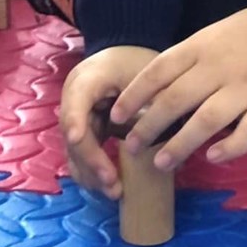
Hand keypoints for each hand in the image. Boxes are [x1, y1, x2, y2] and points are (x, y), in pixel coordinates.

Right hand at [59, 45, 158, 198]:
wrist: (126, 54)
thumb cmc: (136, 62)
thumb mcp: (146, 74)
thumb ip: (154, 102)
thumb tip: (172, 138)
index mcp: (86, 81)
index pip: (74, 104)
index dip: (75, 122)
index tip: (79, 139)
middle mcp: (74, 102)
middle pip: (75, 136)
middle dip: (92, 162)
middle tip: (112, 183)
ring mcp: (77, 119)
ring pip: (76, 152)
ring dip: (92, 174)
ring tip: (115, 192)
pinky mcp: (86, 131)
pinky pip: (84, 155)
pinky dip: (95, 172)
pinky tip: (112, 187)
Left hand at [109, 6, 246, 171]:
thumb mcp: (214, 36)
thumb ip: (189, 61)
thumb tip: (154, 94)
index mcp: (202, 47)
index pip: (159, 70)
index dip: (135, 94)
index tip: (116, 116)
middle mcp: (221, 67)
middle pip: (176, 100)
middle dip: (149, 126)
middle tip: (133, 148)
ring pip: (207, 120)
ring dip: (180, 144)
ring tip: (161, 163)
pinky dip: (230, 148)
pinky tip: (213, 158)